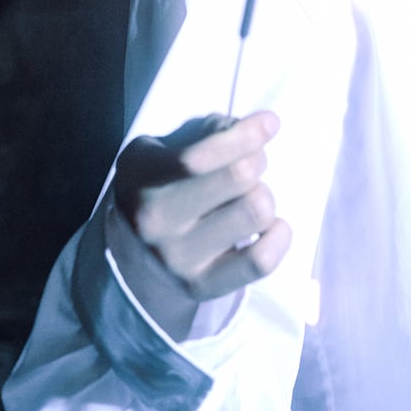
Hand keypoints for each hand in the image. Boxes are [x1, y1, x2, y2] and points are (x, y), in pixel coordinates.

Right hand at [113, 111, 290, 300]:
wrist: (130, 259)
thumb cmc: (159, 189)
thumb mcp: (161, 150)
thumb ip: (201, 133)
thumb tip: (246, 131)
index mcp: (142, 176)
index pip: (200, 157)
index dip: (244, 136)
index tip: (270, 123)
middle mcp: (156, 220)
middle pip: (239, 177)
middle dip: (257, 160)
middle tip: (253, 163)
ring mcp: (178, 258)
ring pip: (256, 211)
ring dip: (265, 196)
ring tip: (251, 197)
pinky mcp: (202, 287)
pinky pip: (261, 260)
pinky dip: (279, 236)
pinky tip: (271, 227)